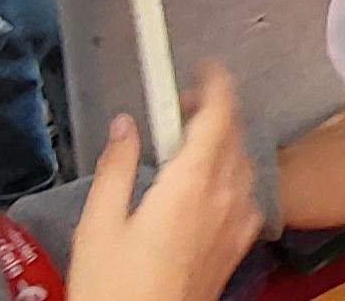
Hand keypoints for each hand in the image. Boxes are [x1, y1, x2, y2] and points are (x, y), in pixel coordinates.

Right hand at [67, 65, 260, 300]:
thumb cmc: (116, 288)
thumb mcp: (99, 224)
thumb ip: (117, 167)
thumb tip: (125, 126)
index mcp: (190, 185)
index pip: (219, 115)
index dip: (217, 82)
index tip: (204, 66)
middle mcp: (223, 199)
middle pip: (234, 134)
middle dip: (213, 109)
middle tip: (179, 104)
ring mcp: (236, 224)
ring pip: (242, 162)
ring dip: (221, 141)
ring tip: (184, 143)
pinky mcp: (237, 246)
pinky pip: (245, 194)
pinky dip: (229, 174)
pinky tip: (204, 187)